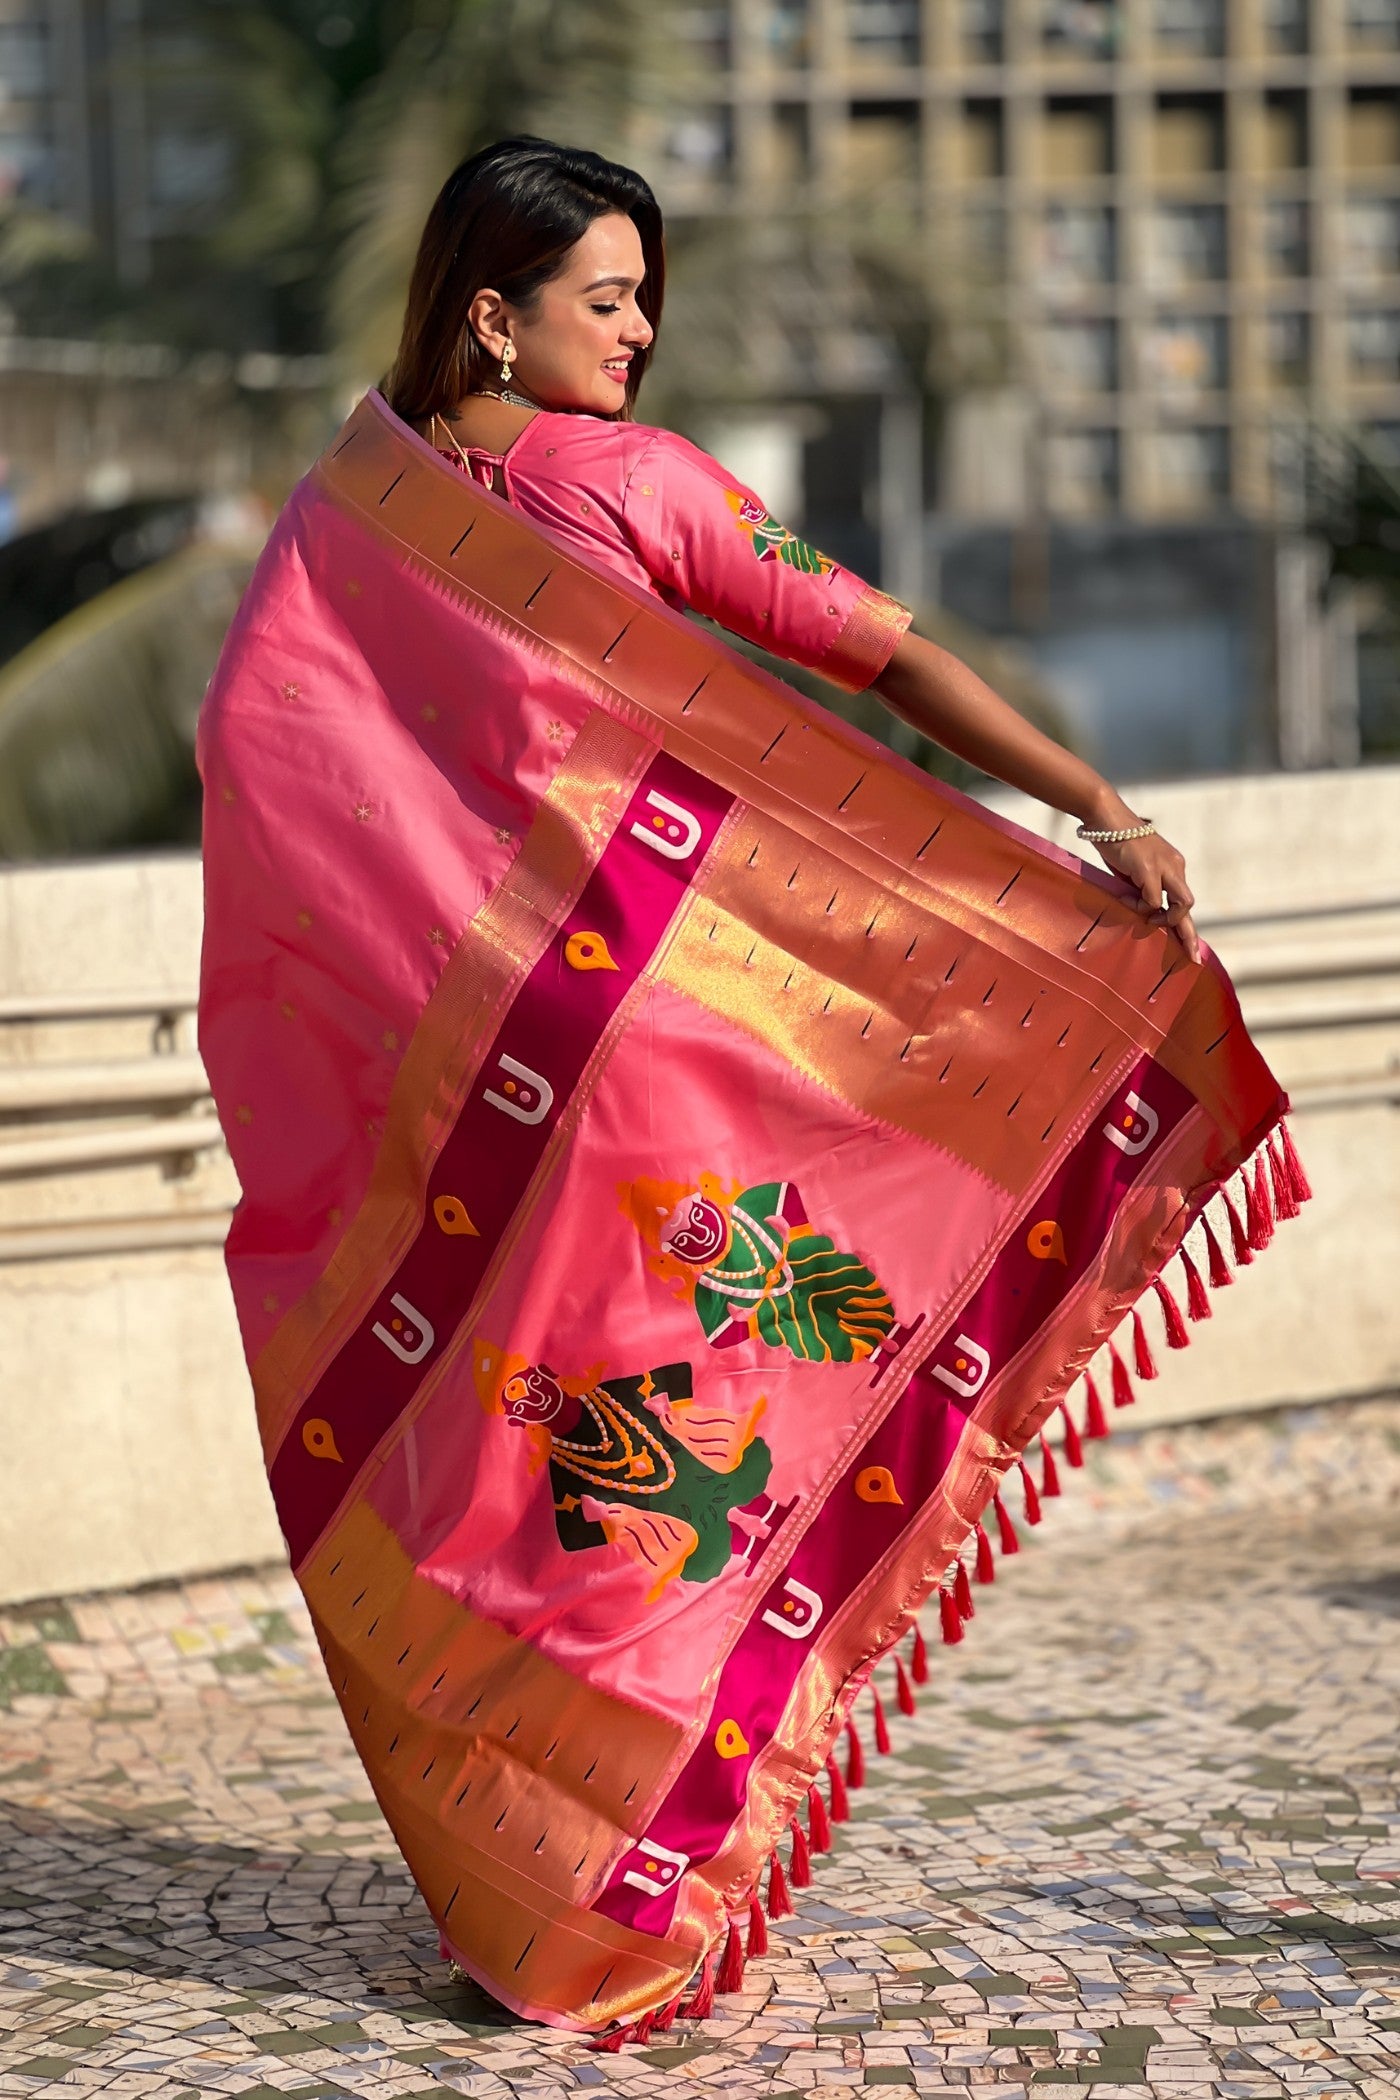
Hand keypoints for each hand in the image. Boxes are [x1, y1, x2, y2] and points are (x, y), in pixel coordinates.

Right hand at [1091, 827, 1200, 964]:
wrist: (1107, 819)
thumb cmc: (1116, 843)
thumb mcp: (1133, 871)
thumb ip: (1142, 889)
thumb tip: (1142, 912)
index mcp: (1173, 867)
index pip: (1183, 900)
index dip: (1186, 926)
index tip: (1191, 948)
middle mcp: (1175, 867)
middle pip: (1189, 906)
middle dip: (1189, 935)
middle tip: (1192, 957)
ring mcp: (1165, 867)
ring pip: (1182, 904)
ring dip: (1166, 919)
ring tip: (1148, 919)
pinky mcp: (1150, 869)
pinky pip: (1154, 900)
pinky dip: (1142, 906)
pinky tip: (1127, 899)